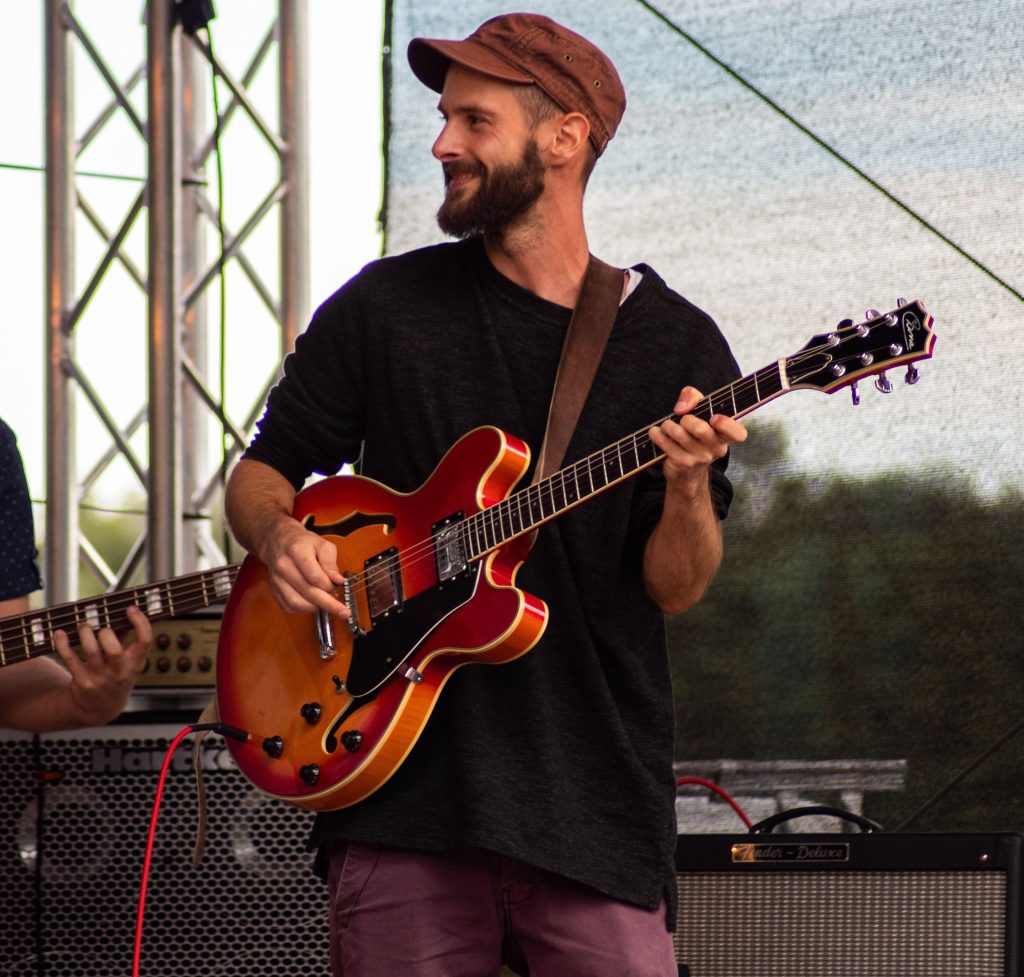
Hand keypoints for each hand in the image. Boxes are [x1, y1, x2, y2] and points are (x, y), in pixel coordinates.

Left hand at [52, 605, 151, 725]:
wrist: (101, 708)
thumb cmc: (116, 676)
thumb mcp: (129, 661)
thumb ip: (125, 638)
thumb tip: (120, 611)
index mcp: (136, 662)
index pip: (145, 640)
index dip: (140, 622)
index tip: (131, 609)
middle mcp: (120, 671)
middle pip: (115, 650)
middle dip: (106, 633)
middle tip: (103, 628)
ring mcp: (100, 677)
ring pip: (91, 651)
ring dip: (85, 633)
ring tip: (84, 626)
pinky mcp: (82, 680)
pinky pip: (70, 659)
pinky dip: (63, 644)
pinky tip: (61, 634)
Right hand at [259, 518, 349, 617]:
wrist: (279, 541)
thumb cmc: (303, 543)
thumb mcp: (322, 544)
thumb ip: (330, 562)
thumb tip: (337, 580)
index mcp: (297, 552)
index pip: (314, 576)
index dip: (330, 585)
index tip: (339, 585)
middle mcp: (284, 566)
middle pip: (307, 591)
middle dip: (328, 604)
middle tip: (343, 611)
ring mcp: (276, 580)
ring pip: (296, 603)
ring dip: (315, 607)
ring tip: (327, 604)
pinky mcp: (274, 590)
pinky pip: (289, 607)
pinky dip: (304, 609)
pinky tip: (313, 604)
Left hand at [648, 386, 746, 488]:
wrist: (686, 470)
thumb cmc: (694, 432)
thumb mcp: (698, 411)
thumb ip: (693, 397)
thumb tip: (682, 408)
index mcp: (726, 435)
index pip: (738, 433)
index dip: (726, 424)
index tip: (713, 418)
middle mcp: (717, 448)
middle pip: (700, 428)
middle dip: (686, 419)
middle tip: (682, 419)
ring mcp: (701, 459)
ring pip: (680, 434)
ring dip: (668, 425)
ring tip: (666, 425)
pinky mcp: (684, 464)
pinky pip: (667, 445)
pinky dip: (658, 435)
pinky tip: (656, 432)